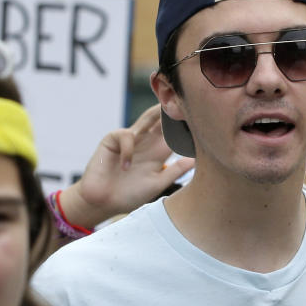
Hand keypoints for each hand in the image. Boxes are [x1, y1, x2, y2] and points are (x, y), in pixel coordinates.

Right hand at [58, 104, 194, 228]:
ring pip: (146, 118)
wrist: (103, 202)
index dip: (186, 125)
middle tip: (188, 102)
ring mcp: (130, 139)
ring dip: (156, 112)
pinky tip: (125, 166)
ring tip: (166, 108)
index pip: (175, 133)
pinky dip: (128, 150)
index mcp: (159, 152)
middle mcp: (146, 142)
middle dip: (173, 111)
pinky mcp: (112, 140)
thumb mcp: (156, 183)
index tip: (202, 119)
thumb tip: (196, 159)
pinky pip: (125, 136)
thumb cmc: (129, 195)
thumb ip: (174, 171)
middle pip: (162, 120)